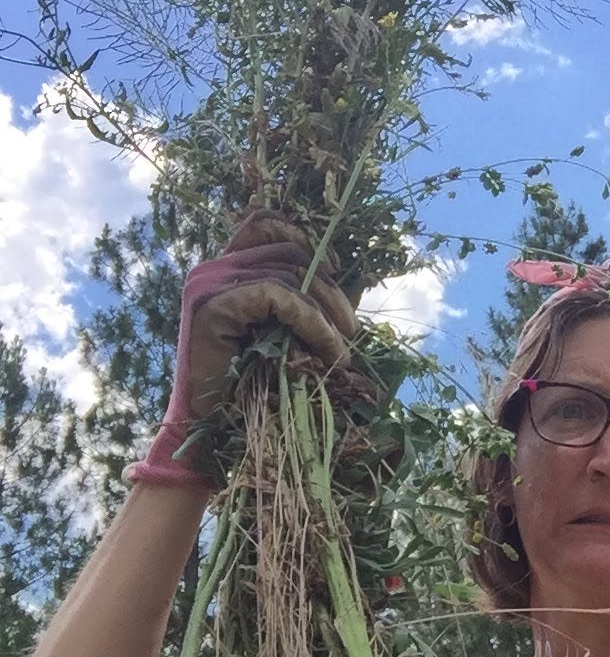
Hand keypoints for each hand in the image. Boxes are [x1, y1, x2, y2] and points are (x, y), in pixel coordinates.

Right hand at [124, 211, 357, 490]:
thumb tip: (353, 283)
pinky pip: (279, 295)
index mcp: (224, 270)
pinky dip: (312, 321)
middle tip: (352, 329)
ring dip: (326, 311)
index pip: (263, 224)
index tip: (335, 269)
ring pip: (289, 272)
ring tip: (344, 347)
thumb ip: (305, 302)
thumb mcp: (283, 333)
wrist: (208, 432)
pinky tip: (329, 349)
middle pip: (288, 251)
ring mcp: (208, 283)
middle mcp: (212, 268)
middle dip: (329, 288)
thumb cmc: (248, 388)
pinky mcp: (212, 305)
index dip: (302, 237)